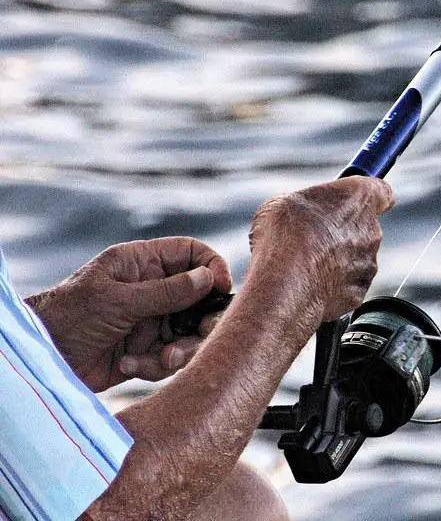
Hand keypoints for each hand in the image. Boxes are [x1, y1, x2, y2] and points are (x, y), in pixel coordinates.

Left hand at [26, 237, 232, 391]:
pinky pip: (171, 357)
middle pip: (199, 297)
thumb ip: (166, 291)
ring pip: (190, 332)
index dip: (211, 266)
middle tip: (203, 333)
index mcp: (142, 264)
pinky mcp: (146, 350)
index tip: (221, 287)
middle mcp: (151, 290)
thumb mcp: (117, 300)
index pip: (190, 253)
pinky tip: (131, 365)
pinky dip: (156, 365)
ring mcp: (150, 321)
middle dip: (203, 319)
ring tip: (164, 359)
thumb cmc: (68, 318)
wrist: (41, 362)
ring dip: (181, 349)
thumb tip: (207, 278)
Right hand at [248, 176, 394, 322]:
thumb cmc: (285, 237)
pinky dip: (331, 285)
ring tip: (302, 264)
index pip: (382, 192)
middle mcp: (372, 230)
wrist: (284, 286)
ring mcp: (368, 264)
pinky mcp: (359, 293)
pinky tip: (307, 284)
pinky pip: (347, 285)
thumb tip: (304, 211)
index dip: (371, 196)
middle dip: (341, 231)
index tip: (356, 200)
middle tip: (310, 237)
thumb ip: (308, 203)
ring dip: (335, 260)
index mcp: (358, 198)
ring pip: (355, 258)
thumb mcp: (284, 201)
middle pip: (363, 227)